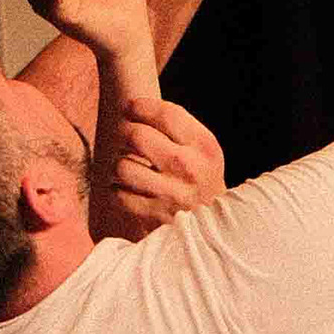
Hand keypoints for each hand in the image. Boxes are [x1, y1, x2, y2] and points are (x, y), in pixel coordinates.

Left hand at [105, 102, 228, 241]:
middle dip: (127, 133)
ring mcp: (171, 193)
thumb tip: (135, 106)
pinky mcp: (155, 215)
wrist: (214, 227)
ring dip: (121, 164)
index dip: (141, 106)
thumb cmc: (201, 178)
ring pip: (123, 166)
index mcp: (203, 146)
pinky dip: (119, 190)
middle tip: (128, 138)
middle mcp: (188, 167)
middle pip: (137, 136)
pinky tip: (129, 188)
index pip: (165, 114)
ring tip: (128, 165)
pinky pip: (119, 193)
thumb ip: (177, 127)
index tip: (131, 107)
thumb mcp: (203, 149)